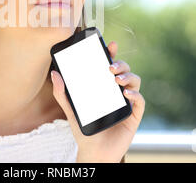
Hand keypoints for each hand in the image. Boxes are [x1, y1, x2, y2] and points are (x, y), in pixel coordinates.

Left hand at [51, 41, 144, 162]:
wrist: (94, 152)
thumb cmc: (84, 130)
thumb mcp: (71, 110)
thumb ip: (62, 93)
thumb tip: (55, 74)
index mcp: (104, 86)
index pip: (110, 65)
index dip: (111, 53)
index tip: (110, 45)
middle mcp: (117, 91)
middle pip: (124, 70)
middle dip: (120, 64)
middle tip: (110, 67)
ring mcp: (127, 102)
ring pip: (135, 81)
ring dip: (128, 76)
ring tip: (117, 79)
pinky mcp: (134, 115)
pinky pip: (140, 101)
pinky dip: (135, 94)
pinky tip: (126, 94)